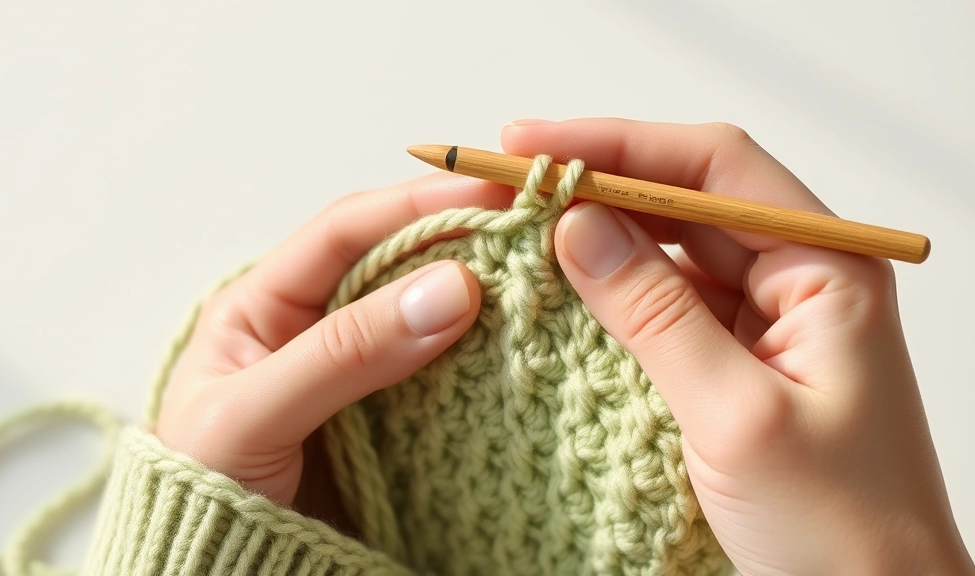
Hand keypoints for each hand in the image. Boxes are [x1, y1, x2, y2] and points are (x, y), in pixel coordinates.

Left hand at [154, 173, 514, 510]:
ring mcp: (359, 372)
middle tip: (529, 229)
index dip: (414, 203)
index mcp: (265, 303)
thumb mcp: (254, 413)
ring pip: (428, 315)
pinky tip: (519, 348)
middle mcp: (316, 325)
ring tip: (539, 279)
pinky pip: (444, 375)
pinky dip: (482, 359)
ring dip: (479, 299)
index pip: (345, 231)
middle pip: (397, 263)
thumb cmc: (204, 490)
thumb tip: (451, 288)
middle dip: (458, 241)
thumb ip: (343, 352)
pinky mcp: (393, 418)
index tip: (485, 194)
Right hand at [502, 118, 973, 574]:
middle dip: (598, 184)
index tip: (534, 146)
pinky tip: (563, 290)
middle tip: (510, 182)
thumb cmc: (841, 530)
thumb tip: (576, 228)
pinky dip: (612, 293)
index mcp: (829, 270)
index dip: (619, 146)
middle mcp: (799, 278)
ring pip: (671, 249)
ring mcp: (766, 319)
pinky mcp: (736, 358)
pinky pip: (667, 303)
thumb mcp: (737, 416)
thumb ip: (655, 315)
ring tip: (522, 229)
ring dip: (600, 237)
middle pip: (687, 199)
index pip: (714, 168)